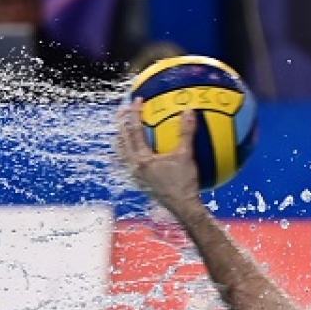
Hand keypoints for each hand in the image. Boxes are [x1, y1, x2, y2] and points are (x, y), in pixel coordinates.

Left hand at [115, 99, 203, 215]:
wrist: (183, 208)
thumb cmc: (184, 184)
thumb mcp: (186, 156)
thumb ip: (186, 132)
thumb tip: (189, 111)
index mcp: (142, 159)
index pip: (134, 131)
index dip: (134, 113)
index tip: (137, 100)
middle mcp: (134, 168)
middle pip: (122, 141)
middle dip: (121, 124)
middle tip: (122, 110)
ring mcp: (136, 177)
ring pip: (122, 154)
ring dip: (121, 139)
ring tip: (122, 130)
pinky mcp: (141, 183)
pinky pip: (129, 164)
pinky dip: (129, 154)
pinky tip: (137, 153)